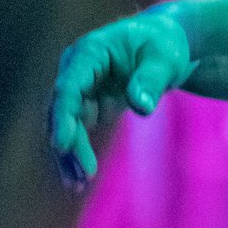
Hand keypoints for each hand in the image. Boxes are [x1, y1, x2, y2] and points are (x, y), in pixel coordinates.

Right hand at [50, 6, 194, 189]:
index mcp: (90, 51)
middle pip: (62, 110)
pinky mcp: (88, 103)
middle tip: (84, 175)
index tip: (61, 145)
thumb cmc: (165, 45)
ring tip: (77, 185)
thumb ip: (151, 80)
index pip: (69, 87)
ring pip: (66, 124)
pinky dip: (78, 153)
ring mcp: (80, 87)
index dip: (63, 117)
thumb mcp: (165, 59)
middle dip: (70, 143)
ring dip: (69, 154)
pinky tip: (78, 179)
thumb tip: (142, 107)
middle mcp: (76, 69)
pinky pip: (77, 131)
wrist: (165, 43)